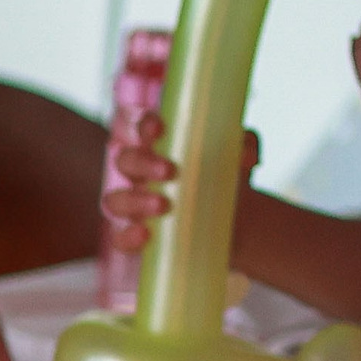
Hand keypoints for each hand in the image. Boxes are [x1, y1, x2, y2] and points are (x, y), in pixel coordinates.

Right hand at [100, 120, 259, 252]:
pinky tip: (144, 235)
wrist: (233, 223)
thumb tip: (245, 153)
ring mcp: (132, 205)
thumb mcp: (235, 157)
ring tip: (162, 205)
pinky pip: (118, 237)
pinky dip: (127, 236)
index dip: (140, 124)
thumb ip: (242, 145)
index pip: (135, 125)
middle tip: (169, 171)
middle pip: (124, 160)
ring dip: (135, 200)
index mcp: (154, 144)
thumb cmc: (223, 178)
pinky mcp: (133, 235)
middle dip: (142, 163)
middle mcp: (137, 172)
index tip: (158, 130)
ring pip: (114, 199)